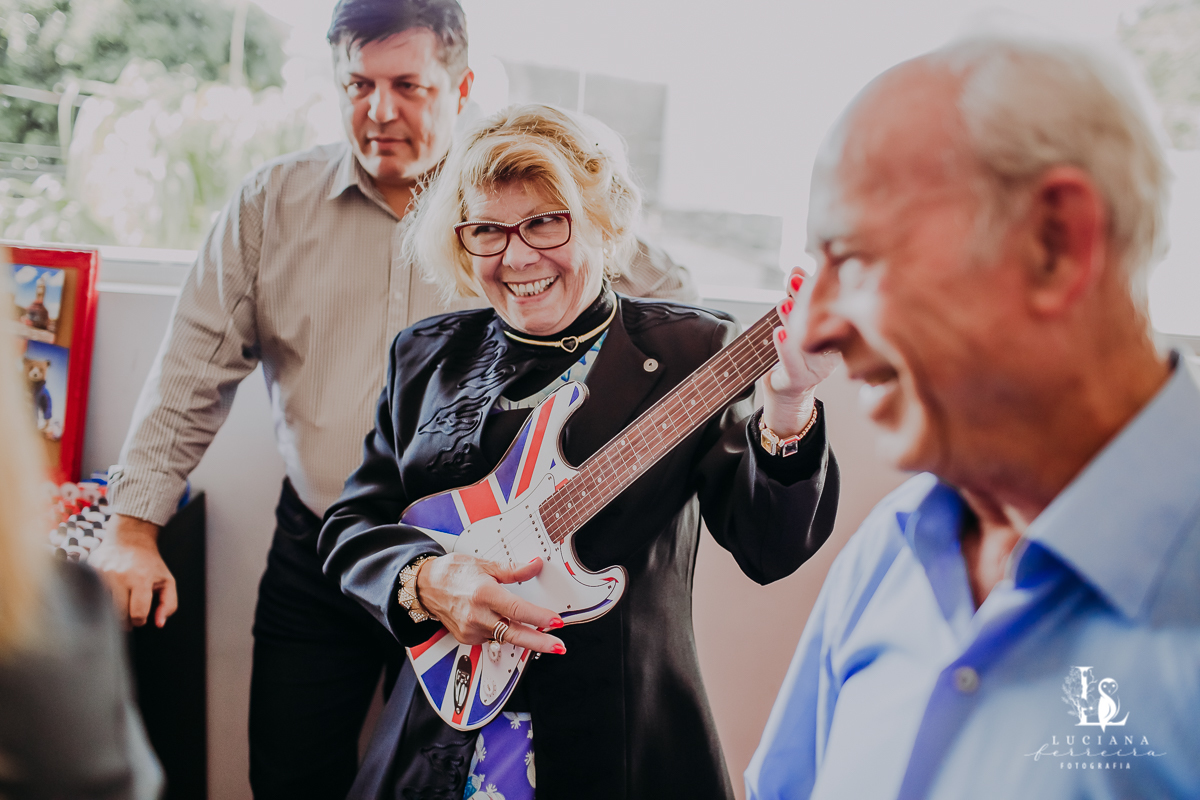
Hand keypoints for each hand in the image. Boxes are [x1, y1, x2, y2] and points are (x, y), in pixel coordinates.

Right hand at [89, 514, 176, 627]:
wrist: (130, 538)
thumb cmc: (150, 563)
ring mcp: (102, 573)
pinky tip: (106, 596)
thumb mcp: (167, 582)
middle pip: (117, 614)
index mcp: (142, 579)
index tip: (140, 616)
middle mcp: (120, 576)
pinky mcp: (89, 571)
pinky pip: (89, 597)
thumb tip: (159, 624)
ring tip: (118, 604)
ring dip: (109, 611)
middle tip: (128, 614)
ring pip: (101, 608)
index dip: (140, 621)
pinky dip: (97, 601)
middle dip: (124, 620)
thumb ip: (169, 604)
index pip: (137, 614)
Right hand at [416, 554, 566, 654]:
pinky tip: (503, 624)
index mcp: (483, 593)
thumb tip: (533, 566)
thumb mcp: (485, 565)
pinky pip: (491, 638)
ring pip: (504, 638)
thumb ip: (513, 570)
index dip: (539, 617)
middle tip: (558, 646)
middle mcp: (477, 615)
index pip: (517, 610)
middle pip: (514, 634)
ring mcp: (471, 629)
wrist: (425, 586)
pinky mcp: (466, 638)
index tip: (556, 620)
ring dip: (522, 637)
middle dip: (540, 643)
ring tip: (539, 635)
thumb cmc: (452, 573)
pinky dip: (501, 632)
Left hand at [763, 267, 840, 434]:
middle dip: (808, 299)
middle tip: (797, 280)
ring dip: (795, 320)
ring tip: (785, 303)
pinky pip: (792, 364)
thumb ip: (799, 299)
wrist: (790, 394)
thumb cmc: (796, 354)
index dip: (827, 286)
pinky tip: (779, 333)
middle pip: (823, 322)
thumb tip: (797, 269)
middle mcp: (833, 351)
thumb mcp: (800, 323)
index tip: (820, 266)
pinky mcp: (798, 380)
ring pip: (807, 342)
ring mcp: (816, 368)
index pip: (837, 306)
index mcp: (840, 334)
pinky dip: (784, 347)